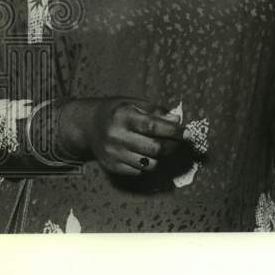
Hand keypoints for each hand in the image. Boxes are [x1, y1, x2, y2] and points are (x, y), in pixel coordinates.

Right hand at [58, 98, 183, 175]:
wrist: (87, 126)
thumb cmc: (116, 111)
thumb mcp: (134, 103)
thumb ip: (156, 111)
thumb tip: (176, 119)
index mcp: (123, 116)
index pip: (153, 126)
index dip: (173, 131)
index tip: (187, 133)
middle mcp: (116, 137)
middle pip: (154, 149)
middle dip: (172, 146)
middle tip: (180, 141)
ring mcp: (113, 154)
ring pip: (149, 164)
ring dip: (162, 157)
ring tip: (163, 147)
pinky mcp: (111, 167)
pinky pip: (139, 171)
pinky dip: (148, 164)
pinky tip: (147, 154)